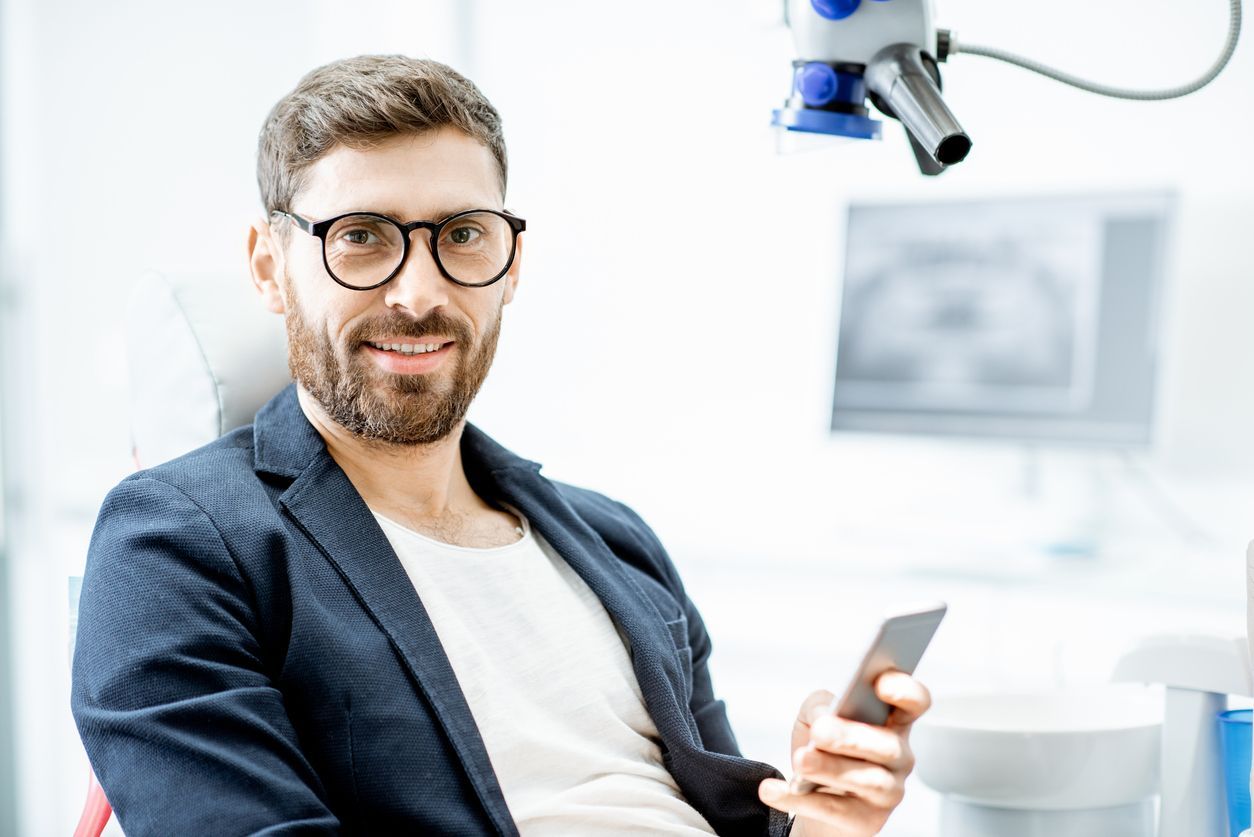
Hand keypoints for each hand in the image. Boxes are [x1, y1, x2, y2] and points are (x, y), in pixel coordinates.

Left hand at [757, 671, 930, 836]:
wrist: (811, 794)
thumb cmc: (822, 746)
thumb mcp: (814, 715)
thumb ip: (819, 705)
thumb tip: (824, 717)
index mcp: (891, 721)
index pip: (914, 703)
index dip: (905, 691)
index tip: (880, 684)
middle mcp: (898, 756)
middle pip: (888, 745)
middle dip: (853, 737)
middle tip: (821, 731)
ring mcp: (888, 790)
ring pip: (869, 780)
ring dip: (831, 768)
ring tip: (801, 761)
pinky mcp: (867, 820)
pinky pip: (836, 810)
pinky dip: (801, 800)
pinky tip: (773, 790)